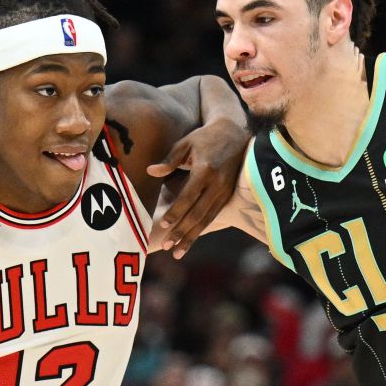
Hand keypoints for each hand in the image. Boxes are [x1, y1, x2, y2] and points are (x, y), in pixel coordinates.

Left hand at [148, 118, 247, 258]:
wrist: (235, 133)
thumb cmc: (205, 138)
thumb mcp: (186, 143)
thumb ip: (169, 160)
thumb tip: (151, 172)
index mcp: (205, 170)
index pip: (189, 196)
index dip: (176, 211)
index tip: (163, 224)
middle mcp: (218, 184)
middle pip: (198, 213)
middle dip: (182, 231)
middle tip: (168, 246)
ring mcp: (225, 192)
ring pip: (206, 219)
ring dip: (191, 237)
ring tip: (177, 252)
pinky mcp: (228, 196)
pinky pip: (213, 217)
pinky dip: (201, 230)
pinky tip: (190, 241)